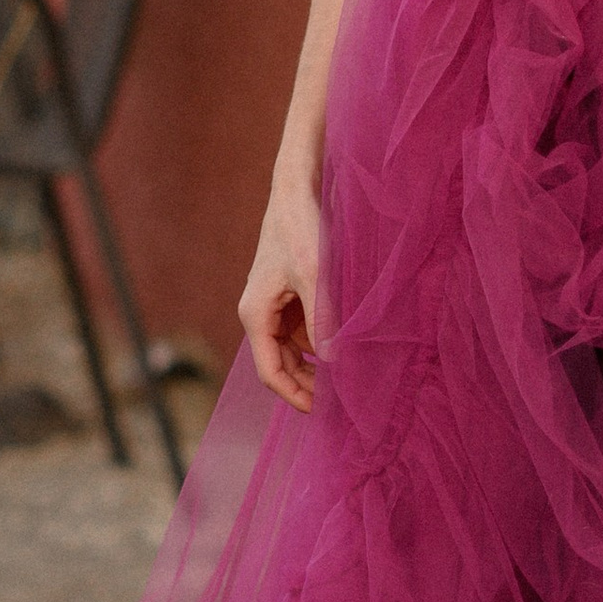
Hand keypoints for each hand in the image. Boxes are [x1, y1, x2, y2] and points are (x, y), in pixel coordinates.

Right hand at [239, 172, 322, 408]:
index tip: (324, 410)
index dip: (295, 395)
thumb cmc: (301, 229)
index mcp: (256, 315)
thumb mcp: (316, 276)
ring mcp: (275, 307)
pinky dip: (321, 346)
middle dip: (308, 385)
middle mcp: (260, 315)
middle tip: (342, 402)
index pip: (271, 372)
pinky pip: (303, 333)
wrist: (296, 191)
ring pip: (294, 352)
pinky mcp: (290, 298)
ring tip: (347, 382)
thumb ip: (323, 319)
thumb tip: (336, 361)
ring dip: (316, 367)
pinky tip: (345, 351)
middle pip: (281, 366)